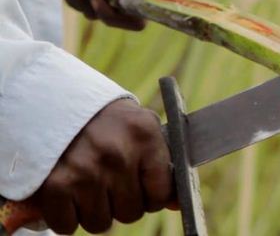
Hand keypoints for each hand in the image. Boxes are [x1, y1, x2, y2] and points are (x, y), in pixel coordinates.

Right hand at [29, 99, 173, 233]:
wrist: (63, 102)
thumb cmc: (112, 123)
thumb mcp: (145, 130)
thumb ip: (164, 166)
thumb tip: (177, 205)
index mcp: (145, 137)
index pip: (161, 194)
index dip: (153, 195)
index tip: (143, 185)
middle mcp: (117, 154)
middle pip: (131, 213)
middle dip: (123, 203)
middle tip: (111, 181)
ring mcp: (85, 170)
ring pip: (100, 224)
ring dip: (95, 211)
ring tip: (90, 184)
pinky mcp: (55, 184)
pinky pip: (66, 226)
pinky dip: (66, 216)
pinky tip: (70, 193)